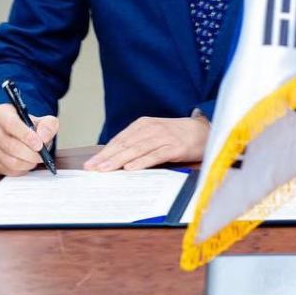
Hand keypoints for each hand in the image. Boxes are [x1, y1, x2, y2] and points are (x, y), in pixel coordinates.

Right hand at [0, 103, 58, 176]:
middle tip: (42, 156)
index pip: (11, 124)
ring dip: (27, 163)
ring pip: (8, 160)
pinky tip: (27, 163)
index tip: (39, 145)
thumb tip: (43, 137)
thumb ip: (48, 125)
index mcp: (1, 112)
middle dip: (30, 154)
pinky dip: (20, 170)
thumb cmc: (28, 126)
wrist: (16, 134)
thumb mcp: (42, 120)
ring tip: (35, 159)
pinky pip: (6, 170)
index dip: (26, 136)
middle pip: (10, 145)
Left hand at [84, 116, 209, 171]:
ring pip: (137, 150)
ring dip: (119, 160)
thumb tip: (115, 159)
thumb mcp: (155, 134)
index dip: (104, 152)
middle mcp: (152, 128)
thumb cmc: (177, 135)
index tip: (90, 163)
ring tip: (105, 170)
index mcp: (144, 124)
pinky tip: (131, 168)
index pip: (120, 139)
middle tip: (92, 169)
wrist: (205, 130)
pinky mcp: (176, 147)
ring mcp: (164, 137)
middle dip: (106, 158)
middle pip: (125, 144)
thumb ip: (138, 143)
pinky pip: (156, 155)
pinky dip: (142, 162)